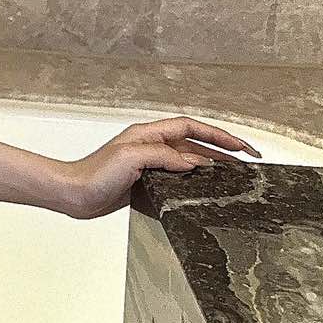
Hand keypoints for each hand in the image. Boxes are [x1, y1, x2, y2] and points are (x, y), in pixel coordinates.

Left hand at [57, 117, 261, 220]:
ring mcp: (149, 164)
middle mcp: (151, 146)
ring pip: (189, 160)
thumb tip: (194, 162)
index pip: (191, 128)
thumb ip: (163, 157)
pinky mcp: (146, 182)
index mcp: (148, 135)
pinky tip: (206, 191)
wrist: (73, 194)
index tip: (241, 147)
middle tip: (249, 161)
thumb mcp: (130, 158)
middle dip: (223, 149)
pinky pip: (178, 177)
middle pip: (195, 143)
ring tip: (236, 176)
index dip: (218, 135)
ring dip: (213, 165)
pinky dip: (196, 180)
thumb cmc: (94, 174)